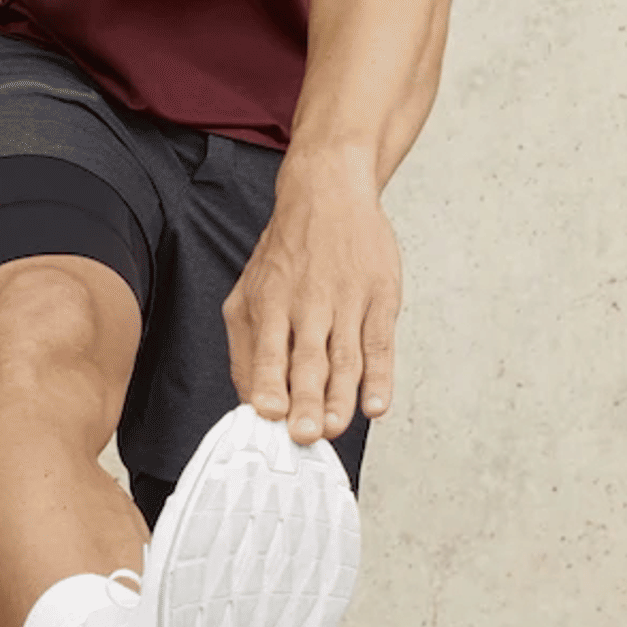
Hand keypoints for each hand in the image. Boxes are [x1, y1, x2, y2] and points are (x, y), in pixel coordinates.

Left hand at [222, 169, 402, 446]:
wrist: (329, 192)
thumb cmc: (287, 250)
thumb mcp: (249, 291)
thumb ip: (246, 347)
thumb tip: (250, 400)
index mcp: (270, 301)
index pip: (267, 351)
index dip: (268, 384)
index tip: (270, 415)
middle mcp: (308, 302)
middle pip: (307, 359)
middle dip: (305, 399)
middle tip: (306, 434)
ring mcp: (348, 299)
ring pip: (345, 357)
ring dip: (341, 396)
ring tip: (336, 427)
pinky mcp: (380, 297)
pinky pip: (380, 343)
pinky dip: (380, 376)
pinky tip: (375, 403)